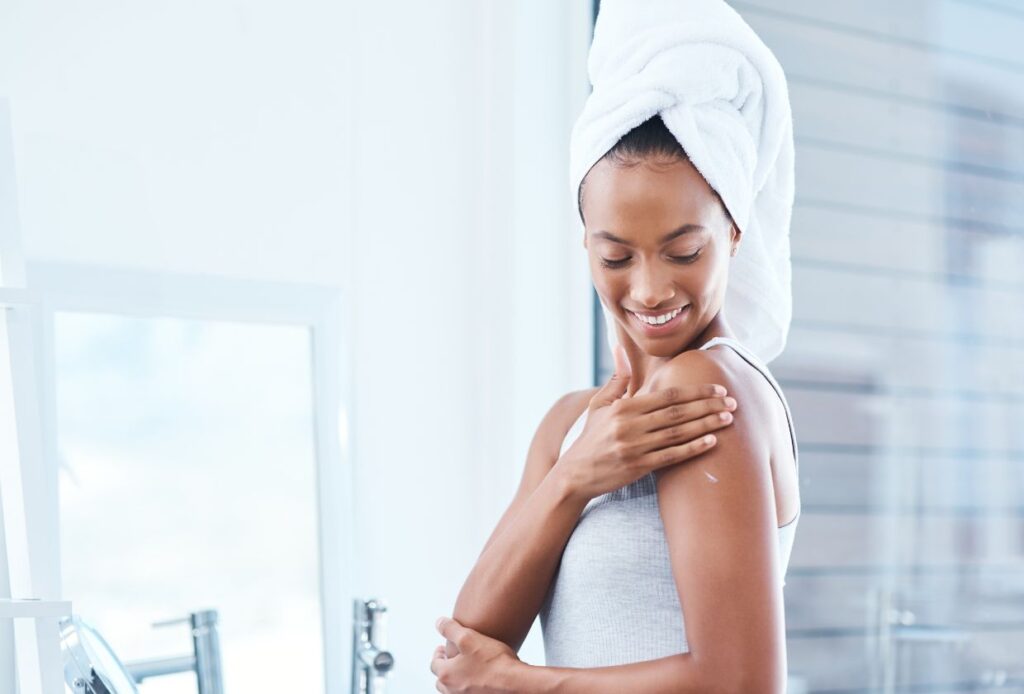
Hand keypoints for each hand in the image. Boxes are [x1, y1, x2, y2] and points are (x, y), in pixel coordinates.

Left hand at [431, 616, 522, 693]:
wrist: (514, 683)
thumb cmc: (493, 662)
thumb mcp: (468, 638)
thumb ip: (450, 629)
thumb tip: (439, 623)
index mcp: (446, 675)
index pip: (434, 664)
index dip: (437, 654)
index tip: (442, 648)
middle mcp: (452, 690)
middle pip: (441, 680)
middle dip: (445, 668)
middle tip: (451, 659)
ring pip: (453, 690)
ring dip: (455, 679)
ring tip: (464, 669)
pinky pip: (467, 693)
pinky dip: (468, 686)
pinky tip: (479, 678)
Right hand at [553, 343, 737, 500]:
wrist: (575, 473)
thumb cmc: (591, 436)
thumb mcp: (599, 404)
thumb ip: (618, 379)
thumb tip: (620, 349)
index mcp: (624, 407)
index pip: (667, 395)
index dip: (695, 391)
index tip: (717, 389)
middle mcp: (630, 425)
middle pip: (677, 413)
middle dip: (707, 406)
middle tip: (732, 402)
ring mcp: (635, 447)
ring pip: (678, 433)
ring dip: (706, 425)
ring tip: (727, 419)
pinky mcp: (638, 467)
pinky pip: (671, 456)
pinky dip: (693, 448)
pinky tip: (711, 442)